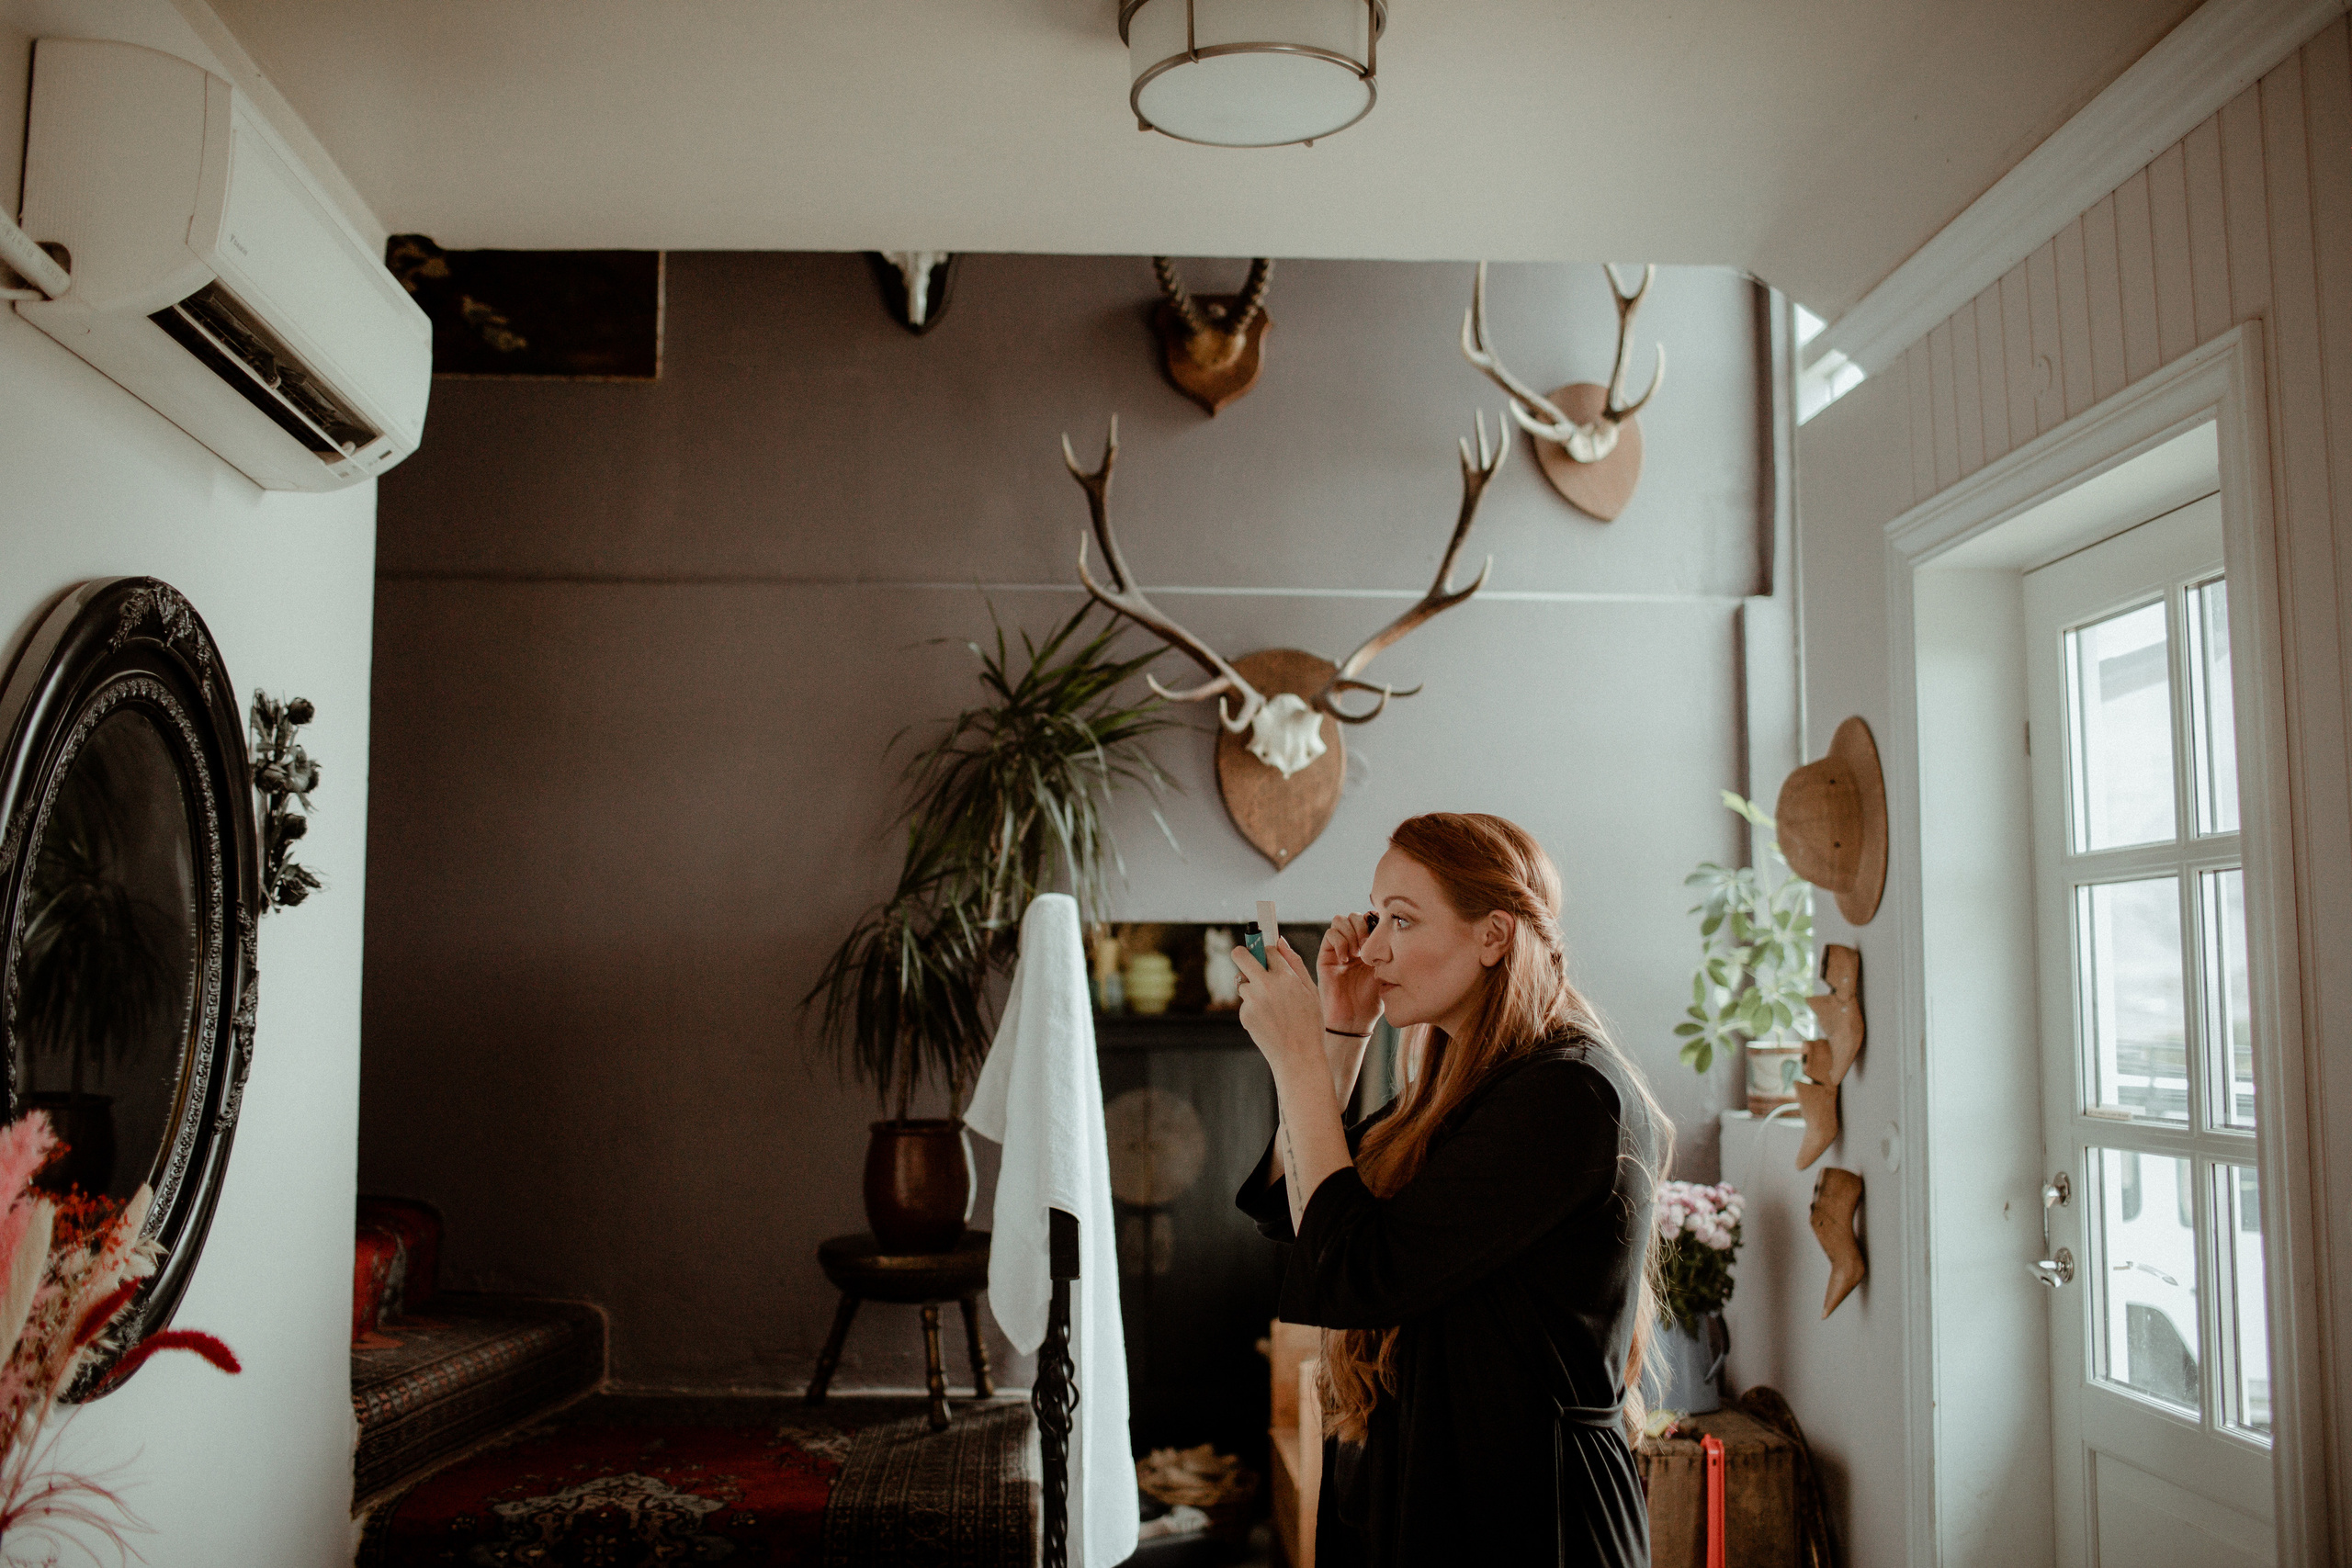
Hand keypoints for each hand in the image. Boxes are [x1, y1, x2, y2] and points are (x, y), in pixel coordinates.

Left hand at [1233, 937, 1325, 1083]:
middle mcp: (1267, 985)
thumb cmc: (1309, 1024)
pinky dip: (1252, 1009)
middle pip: (1241, 956)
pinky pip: (1245, 1004)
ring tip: (1270, 1007)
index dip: (1265, 951)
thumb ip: (1295, 964)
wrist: (1298, 1058)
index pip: (1268, 950)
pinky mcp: (1245, 1014)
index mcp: (1287, 977)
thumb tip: (1280, 941)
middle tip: (1243, 957)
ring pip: (1242, 983)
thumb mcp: (1311, 991)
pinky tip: (1267, 1021)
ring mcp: (1253, 1000)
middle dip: (1241, 953)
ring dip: (1251, 989)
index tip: (1262, 952)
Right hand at [1317, 913, 1382, 1034]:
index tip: (1382, 937)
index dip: (1374, 922)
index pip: (1369, 919)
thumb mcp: (1386, 971)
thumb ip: (1386, 949)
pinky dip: (1340, 942)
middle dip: (1362, 926)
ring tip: (1357, 953)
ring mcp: (1338, 949)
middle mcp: (1352, 944)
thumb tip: (1389, 928)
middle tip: (1368, 945)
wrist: (1355, 1019)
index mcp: (1369, 945)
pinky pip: (1330, 935)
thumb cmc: (1372, 999)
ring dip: (1351, 932)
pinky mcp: (1325, 956)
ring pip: (1340, 920)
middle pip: (1353, 915)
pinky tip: (1346, 959)